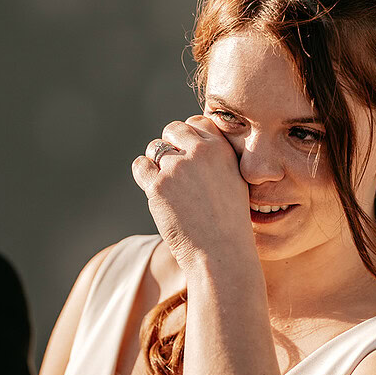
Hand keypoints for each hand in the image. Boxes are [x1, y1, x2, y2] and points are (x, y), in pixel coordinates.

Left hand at [132, 115, 255, 269]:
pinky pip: (140, 166)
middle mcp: (200, 152)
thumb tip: (192, 143)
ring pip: (154, 148)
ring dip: (156, 162)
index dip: (188, 137)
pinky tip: (155, 190)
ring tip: (169, 187)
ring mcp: (177, 167)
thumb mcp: (234, 181)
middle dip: (170, 145)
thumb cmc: (229, 222)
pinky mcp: (158, 185)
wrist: (221, 252)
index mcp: (222, 148)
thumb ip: (216, 159)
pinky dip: (144, 175)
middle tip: (175, 171)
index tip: (188, 154)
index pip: (196, 122)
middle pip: (173, 129)